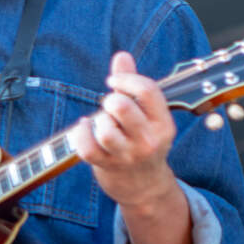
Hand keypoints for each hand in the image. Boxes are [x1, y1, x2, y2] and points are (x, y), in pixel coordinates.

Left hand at [67, 51, 178, 210]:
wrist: (144, 187)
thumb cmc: (142, 141)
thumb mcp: (146, 115)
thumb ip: (133, 83)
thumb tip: (122, 55)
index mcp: (163, 123)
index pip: (148, 90)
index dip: (126, 79)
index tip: (114, 81)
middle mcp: (148, 141)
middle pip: (121, 106)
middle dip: (109, 100)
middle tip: (110, 108)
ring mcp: (128, 156)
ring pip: (104, 129)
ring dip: (98, 120)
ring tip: (102, 123)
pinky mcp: (107, 167)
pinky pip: (86, 147)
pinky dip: (80, 134)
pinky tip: (84, 129)